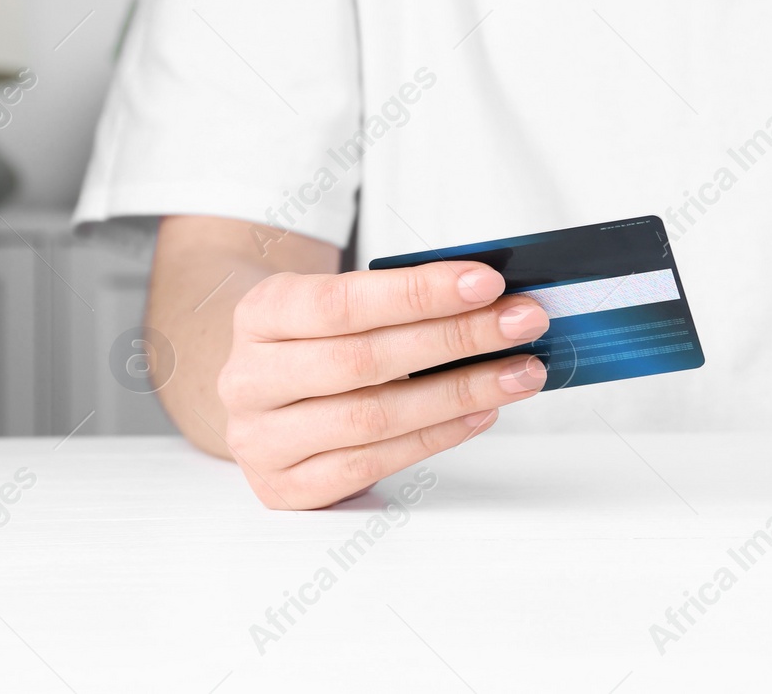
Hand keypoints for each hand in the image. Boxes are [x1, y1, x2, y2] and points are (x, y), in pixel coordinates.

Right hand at [218, 261, 549, 508]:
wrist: (264, 394)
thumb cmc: (319, 342)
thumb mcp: (341, 305)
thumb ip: (401, 300)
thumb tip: (493, 299)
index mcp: (260, 314)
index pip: (343, 301)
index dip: (419, 293)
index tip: (487, 284)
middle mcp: (249, 378)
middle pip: (365, 360)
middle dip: (457, 339)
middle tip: (522, 323)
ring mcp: (260, 440)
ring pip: (374, 417)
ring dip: (461, 393)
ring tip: (520, 373)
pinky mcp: (287, 488)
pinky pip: (373, 464)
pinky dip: (438, 437)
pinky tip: (482, 413)